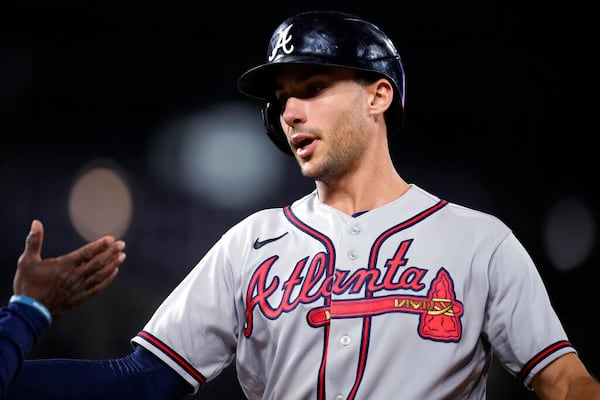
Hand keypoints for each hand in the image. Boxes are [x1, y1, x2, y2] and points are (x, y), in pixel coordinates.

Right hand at [12, 219, 126, 319]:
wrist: (28, 313)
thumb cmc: (27, 286)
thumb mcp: (26, 261)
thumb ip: (34, 241)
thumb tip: (36, 223)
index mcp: (63, 266)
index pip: (86, 252)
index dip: (100, 245)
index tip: (111, 239)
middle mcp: (74, 276)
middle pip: (97, 262)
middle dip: (111, 252)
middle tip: (122, 244)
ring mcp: (78, 288)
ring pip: (100, 274)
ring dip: (112, 264)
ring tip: (122, 256)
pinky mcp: (79, 299)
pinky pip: (97, 288)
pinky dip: (107, 279)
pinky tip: (114, 272)